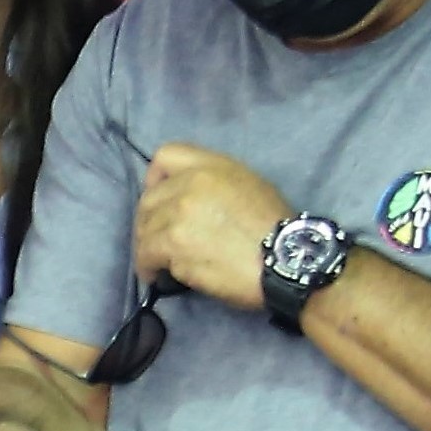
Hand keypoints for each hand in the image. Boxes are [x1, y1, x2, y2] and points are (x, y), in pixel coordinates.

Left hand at [131, 143, 295, 312]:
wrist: (286, 260)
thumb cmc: (275, 228)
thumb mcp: (250, 185)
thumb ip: (214, 183)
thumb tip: (188, 198)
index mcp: (213, 166)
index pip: (166, 155)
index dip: (155, 179)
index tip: (158, 199)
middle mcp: (192, 183)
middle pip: (148, 199)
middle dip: (148, 221)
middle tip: (156, 240)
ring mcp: (180, 212)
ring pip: (144, 229)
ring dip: (147, 247)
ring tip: (157, 262)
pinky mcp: (173, 242)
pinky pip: (146, 253)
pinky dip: (147, 266)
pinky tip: (156, 275)